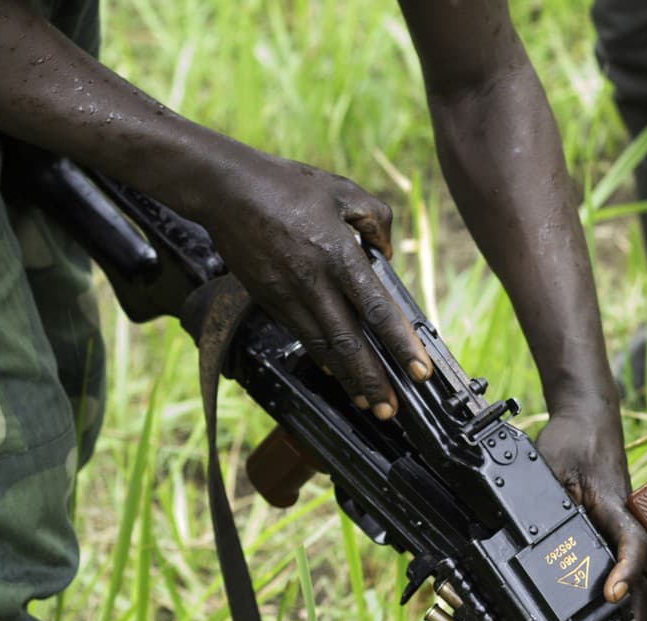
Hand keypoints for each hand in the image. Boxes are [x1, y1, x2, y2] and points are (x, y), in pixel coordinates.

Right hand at [197, 151, 431, 418]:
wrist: (226, 189)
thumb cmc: (287, 185)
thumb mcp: (343, 191)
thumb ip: (377, 220)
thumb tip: (388, 254)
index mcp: (338, 255)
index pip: (376, 309)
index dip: (400, 344)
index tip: (419, 371)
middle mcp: (313, 282)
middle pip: (348, 343)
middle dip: (372, 381)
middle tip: (391, 408)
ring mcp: (288, 295)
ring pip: (323, 348)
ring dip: (348, 379)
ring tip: (369, 402)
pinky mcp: (270, 300)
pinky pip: (302, 337)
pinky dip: (322, 359)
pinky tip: (337, 374)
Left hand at [535, 405, 646, 620]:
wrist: (587, 420)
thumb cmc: (571, 441)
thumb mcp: (551, 468)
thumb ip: (552, 504)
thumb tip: (541, 542)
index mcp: (615, 505)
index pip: (633, 543)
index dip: (624, 572)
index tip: (611, 596)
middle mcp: (632, 518)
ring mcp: (633, 525)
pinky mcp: (626, 529)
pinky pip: (644, 566)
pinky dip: (646, 595)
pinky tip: (638, 620)